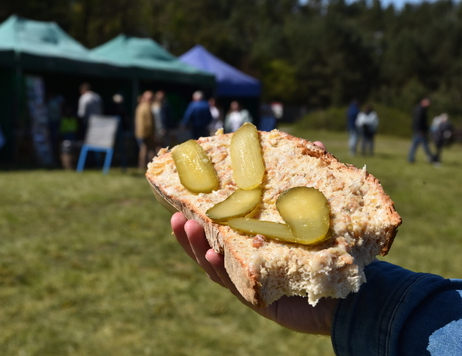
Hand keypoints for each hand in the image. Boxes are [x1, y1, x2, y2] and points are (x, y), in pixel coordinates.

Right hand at [170, 140, 335, 335]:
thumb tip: (312, 143)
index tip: (183, 194)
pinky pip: (234, 283)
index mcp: (253, 238)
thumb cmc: (332, 249)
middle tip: (175, 214)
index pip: (221, 224)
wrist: (353, 295)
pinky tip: (212, 256)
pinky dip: (220, 270)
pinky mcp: (259, 297)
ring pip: (214, 264)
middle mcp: (247, 258)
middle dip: (190, 231)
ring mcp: (251, 278)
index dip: (200, 212)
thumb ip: (314, 179)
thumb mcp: (319, 209)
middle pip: (210, 244)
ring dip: (197, 246)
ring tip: (185, 225)